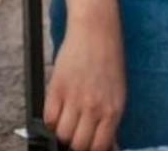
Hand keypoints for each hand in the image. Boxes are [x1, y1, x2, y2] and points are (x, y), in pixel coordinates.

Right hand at [44, 12, 125, 149]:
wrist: (95, 30)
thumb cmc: (109, 59)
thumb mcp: (118, 93)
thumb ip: (110, 119)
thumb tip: (107, 143)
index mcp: (113, 111)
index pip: (98, 147)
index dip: (90, 150)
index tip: (87, 145)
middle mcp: (94, 108)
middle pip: (78, 144)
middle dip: (76, 143)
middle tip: (75, 134)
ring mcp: (75, 98)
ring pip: (62, 134)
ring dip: (62, 132)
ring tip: (66, 122)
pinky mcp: (57, 87)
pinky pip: (49, 117)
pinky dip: (50, 120)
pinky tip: (56, 112)